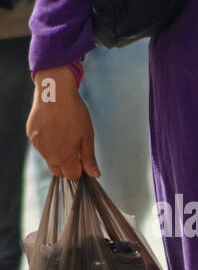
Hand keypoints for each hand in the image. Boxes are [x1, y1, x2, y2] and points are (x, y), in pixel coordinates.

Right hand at [27, 66, 100, 180]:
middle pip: (58, 171)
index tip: (83, 159)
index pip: (72, 176)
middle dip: (68, 166)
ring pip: (49, 158)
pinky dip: (48, 143)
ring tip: (65, 135)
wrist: (54, 93)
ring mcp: (37, 145)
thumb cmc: (75, 115)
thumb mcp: (87, 137)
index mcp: (64, 157)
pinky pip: (41, 146)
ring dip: (57, 153)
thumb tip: (95, 175)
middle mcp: (48, 154)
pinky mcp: (30, 135)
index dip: (80, 169)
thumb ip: (89, 159)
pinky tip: (54, 128)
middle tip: (76, 151)